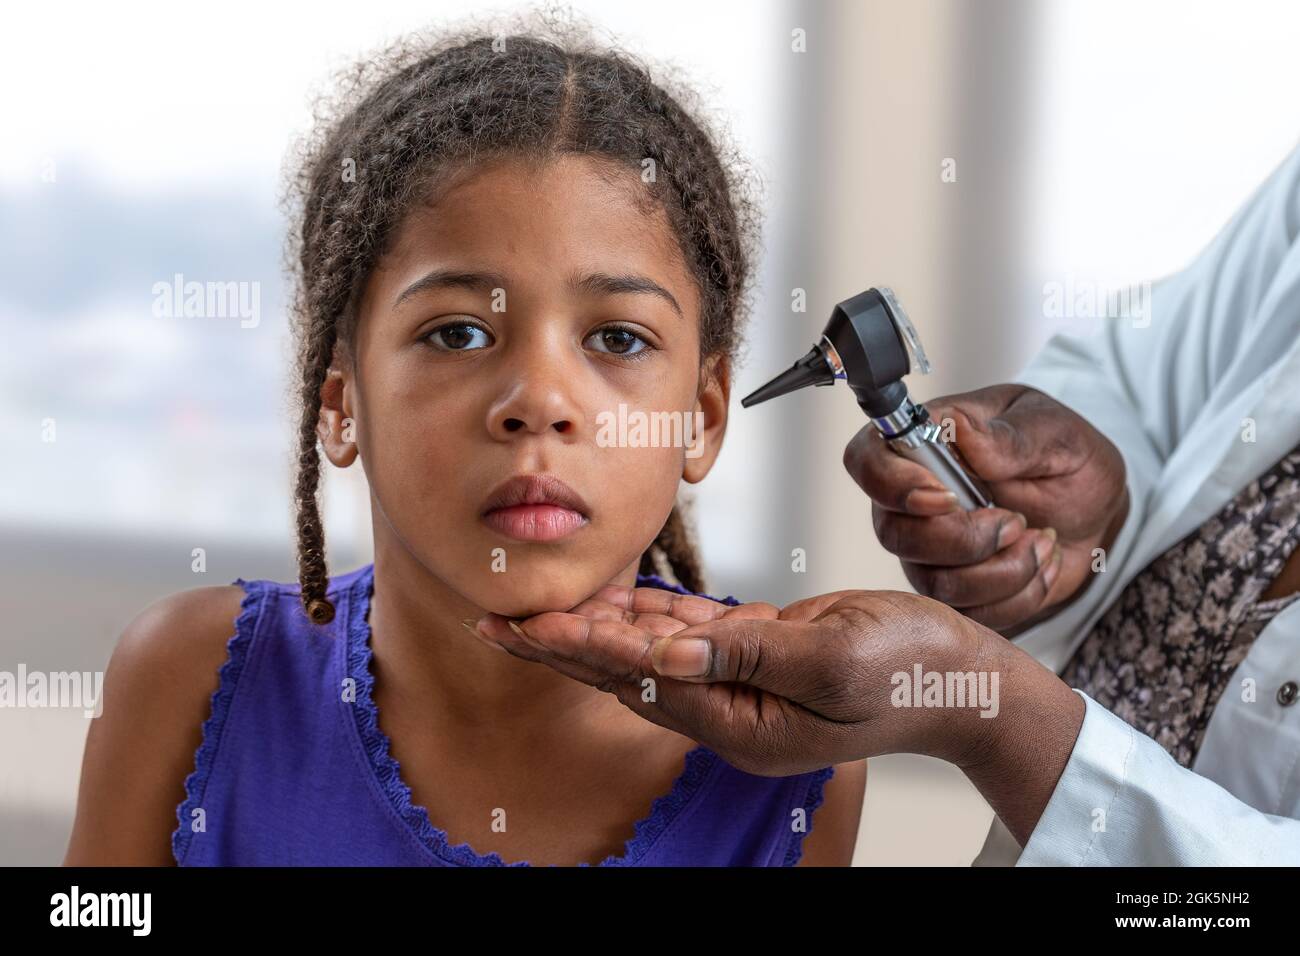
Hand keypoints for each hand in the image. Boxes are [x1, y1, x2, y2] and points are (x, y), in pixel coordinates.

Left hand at [473, 583, 1084, 841]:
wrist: (957, 673)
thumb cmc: (909, 668)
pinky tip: (615, 598)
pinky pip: (690, 636)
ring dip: (597, 627)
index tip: (530, 627)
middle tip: (501, 624)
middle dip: (563, 647)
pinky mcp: (757, 656)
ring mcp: (741, 684)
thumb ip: (748, 653)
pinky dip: (650, 614)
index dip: (583, 648)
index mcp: (740, 721)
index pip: (641, 679)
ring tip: (539, 610)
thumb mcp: (831, 658)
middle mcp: (729, 709)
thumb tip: (671, 648)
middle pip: (627, 674)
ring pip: (651, 652)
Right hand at [843, 383, 1128, 631]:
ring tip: (1042, 539)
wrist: (1096, 510)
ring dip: (1003, 570)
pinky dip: (1021, 594)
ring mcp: (928, 550)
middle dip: (965, 541)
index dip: (893, 486)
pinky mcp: (954, 590)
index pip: (867, 461)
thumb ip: (1010, 437)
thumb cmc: (1066, 458)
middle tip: (1018, 521)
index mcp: (924, 443)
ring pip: (934, 583)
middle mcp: (911, 500)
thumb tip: (960, 430)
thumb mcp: (1056, 434)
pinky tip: (1042, 561)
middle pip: (894, 535)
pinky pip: (970, 613)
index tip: (948, 499)